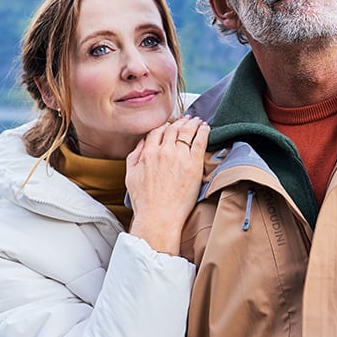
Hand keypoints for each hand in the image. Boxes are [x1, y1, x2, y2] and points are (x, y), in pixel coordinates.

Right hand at [126, 116, 209, 253]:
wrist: (158, 216)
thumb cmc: (144, 202)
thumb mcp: (130, 176)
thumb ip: (134, 156)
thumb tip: (142, 143)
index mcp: (148, 153)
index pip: (157, 131)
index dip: (165, 126)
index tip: (170, 126)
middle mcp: (163, 151)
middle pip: (173, 129)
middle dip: (180, 122)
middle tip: (187, 120)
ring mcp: (179, 156)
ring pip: (187, 132)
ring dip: (192, 123)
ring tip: (197, 121)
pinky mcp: (193, 164)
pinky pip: (200, 141)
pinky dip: (203, 131)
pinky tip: (205, 128)